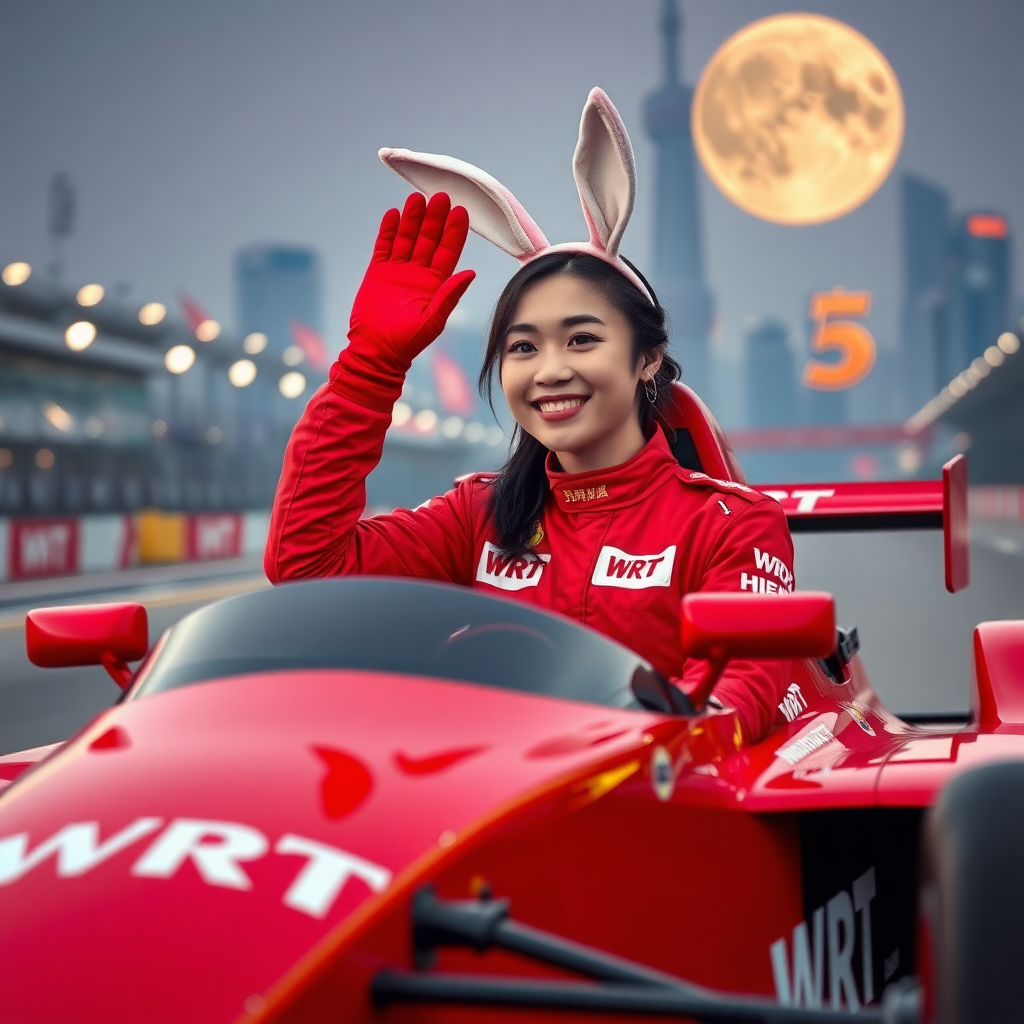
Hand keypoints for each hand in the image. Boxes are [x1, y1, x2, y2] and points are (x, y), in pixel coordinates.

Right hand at [348, 192, 474, 370]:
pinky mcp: (377, 271)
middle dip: (435, 219)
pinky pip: (384, 246)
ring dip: (412, 219)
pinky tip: (393, 214)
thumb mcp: (432, 321)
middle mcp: (418, 273)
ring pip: (407, 238)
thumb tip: (470, 273)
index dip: (454, 232)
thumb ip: (449, 295)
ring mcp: (398, 270)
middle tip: (440, 196)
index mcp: (435, 284)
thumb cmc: (407, 342)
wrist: (376, 351)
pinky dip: (388, 230)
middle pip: (429, 239)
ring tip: (416, 198)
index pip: (448, 252)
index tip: (460, 212)